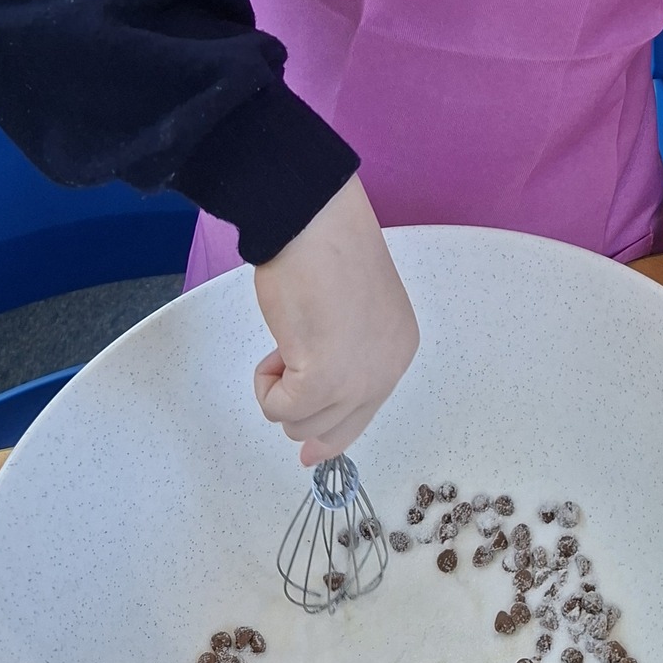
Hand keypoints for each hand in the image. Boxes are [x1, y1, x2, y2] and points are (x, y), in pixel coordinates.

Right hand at [251, 173, 419, 465]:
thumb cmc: (328, 248)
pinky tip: (277, 344)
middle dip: (300, 408)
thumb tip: (313, 412)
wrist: (314, 223)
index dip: (328, 425)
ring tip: (287, 338)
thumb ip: (343, 355)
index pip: (363, 412)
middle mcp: (386, 372)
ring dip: (280, 390)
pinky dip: (265, 385)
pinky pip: (277, 410)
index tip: (306, 439)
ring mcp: (358, 381)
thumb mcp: (350, 314)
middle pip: (334, 432)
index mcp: (397, 350)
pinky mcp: (323, 381)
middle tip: (283, 366)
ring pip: (301, 426)